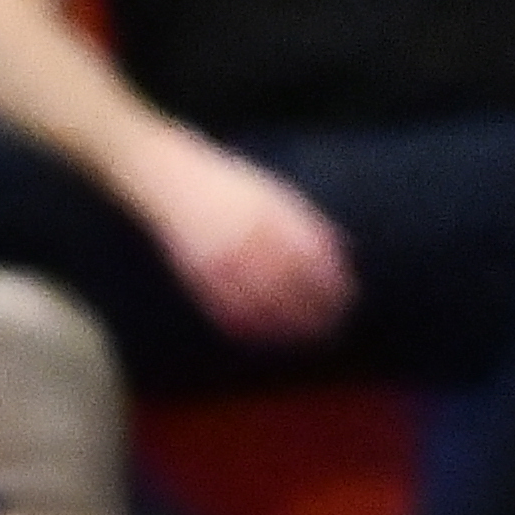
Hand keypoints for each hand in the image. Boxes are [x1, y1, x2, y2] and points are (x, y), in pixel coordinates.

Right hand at [130, 136, 355, 346]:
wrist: (166, 178)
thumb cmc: (226, 185)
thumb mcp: (271, 194)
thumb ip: (304, 223)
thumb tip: (343, 253)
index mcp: (268, 218)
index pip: (312, 262)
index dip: (333, 285)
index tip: (348, 298)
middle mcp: (245, 242)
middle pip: (293, 290)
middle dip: (317, 313)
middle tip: (334, 325)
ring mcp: (220, 262)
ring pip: (264, 309)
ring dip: (289, 328)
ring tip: (307, 336)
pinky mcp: (198, 278)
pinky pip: (229, 313)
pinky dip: (252, 328)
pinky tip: (267, 334)